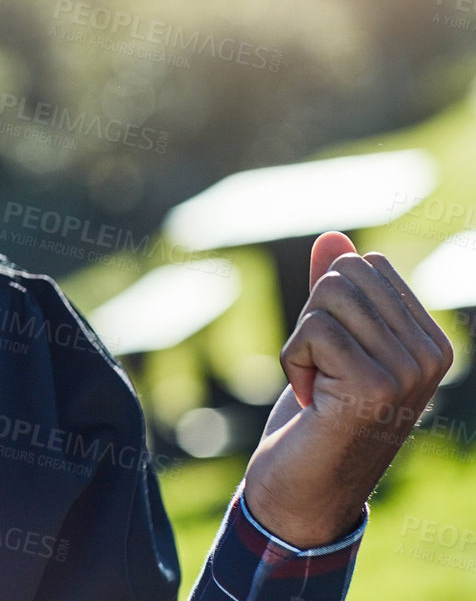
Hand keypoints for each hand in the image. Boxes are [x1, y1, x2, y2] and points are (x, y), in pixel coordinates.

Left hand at [242, 231, 453, 546]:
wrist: (303, 488)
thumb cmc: (315, 415)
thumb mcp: (326, 343)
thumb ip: (335, 292)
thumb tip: (333, 236)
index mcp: (431, 341)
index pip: (367, 265)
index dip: (329, 304)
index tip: (334, 356)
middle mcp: (432, 355)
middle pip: (346, 275)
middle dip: (313, 317)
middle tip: (322, 371)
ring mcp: (409, 371)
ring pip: (328, 297)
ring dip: (302, 340)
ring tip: (318, 386)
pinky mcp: (375, 384)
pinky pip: (313, 329)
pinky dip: (293, 360)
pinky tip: (309, 400)